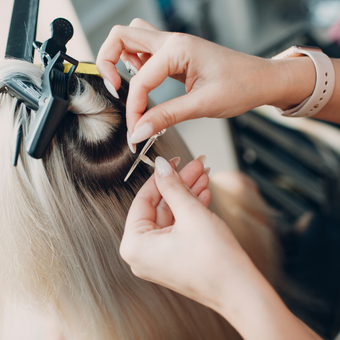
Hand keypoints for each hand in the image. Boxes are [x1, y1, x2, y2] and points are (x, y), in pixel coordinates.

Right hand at [96, 19, 278, 144]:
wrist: (262, 80)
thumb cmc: (241, 86)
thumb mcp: (202, 105)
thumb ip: (166, 117)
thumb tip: (139, 130)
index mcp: (178, 49)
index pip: (140, 81)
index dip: (133, 109)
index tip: (135, 131)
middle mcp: (172, 42)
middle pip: (122, 37)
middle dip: (107, 62)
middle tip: (113, 90)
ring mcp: (174, 46)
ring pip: (133, 39)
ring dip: (121, 58)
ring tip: (127, 85)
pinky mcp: (178, 56)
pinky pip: (147, 52)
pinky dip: (137, 64)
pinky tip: (145, 81)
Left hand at [121, 157, 322, 339]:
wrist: (241, 291)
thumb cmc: (214, 260)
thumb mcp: (190, 213)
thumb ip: (172, 186)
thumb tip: (162, 166)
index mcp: (135, 246)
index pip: (143, 200)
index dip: (160, 177)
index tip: (172, 161)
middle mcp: (143, 254)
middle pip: (159, 207)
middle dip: (179, 184)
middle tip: (194, 166)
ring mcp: (159, 257)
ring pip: (171, 216)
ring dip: (187, 195)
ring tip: (202, 176)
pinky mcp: (174, 257)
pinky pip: (178, 228)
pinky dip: (190, 211)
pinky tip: (203, 194)